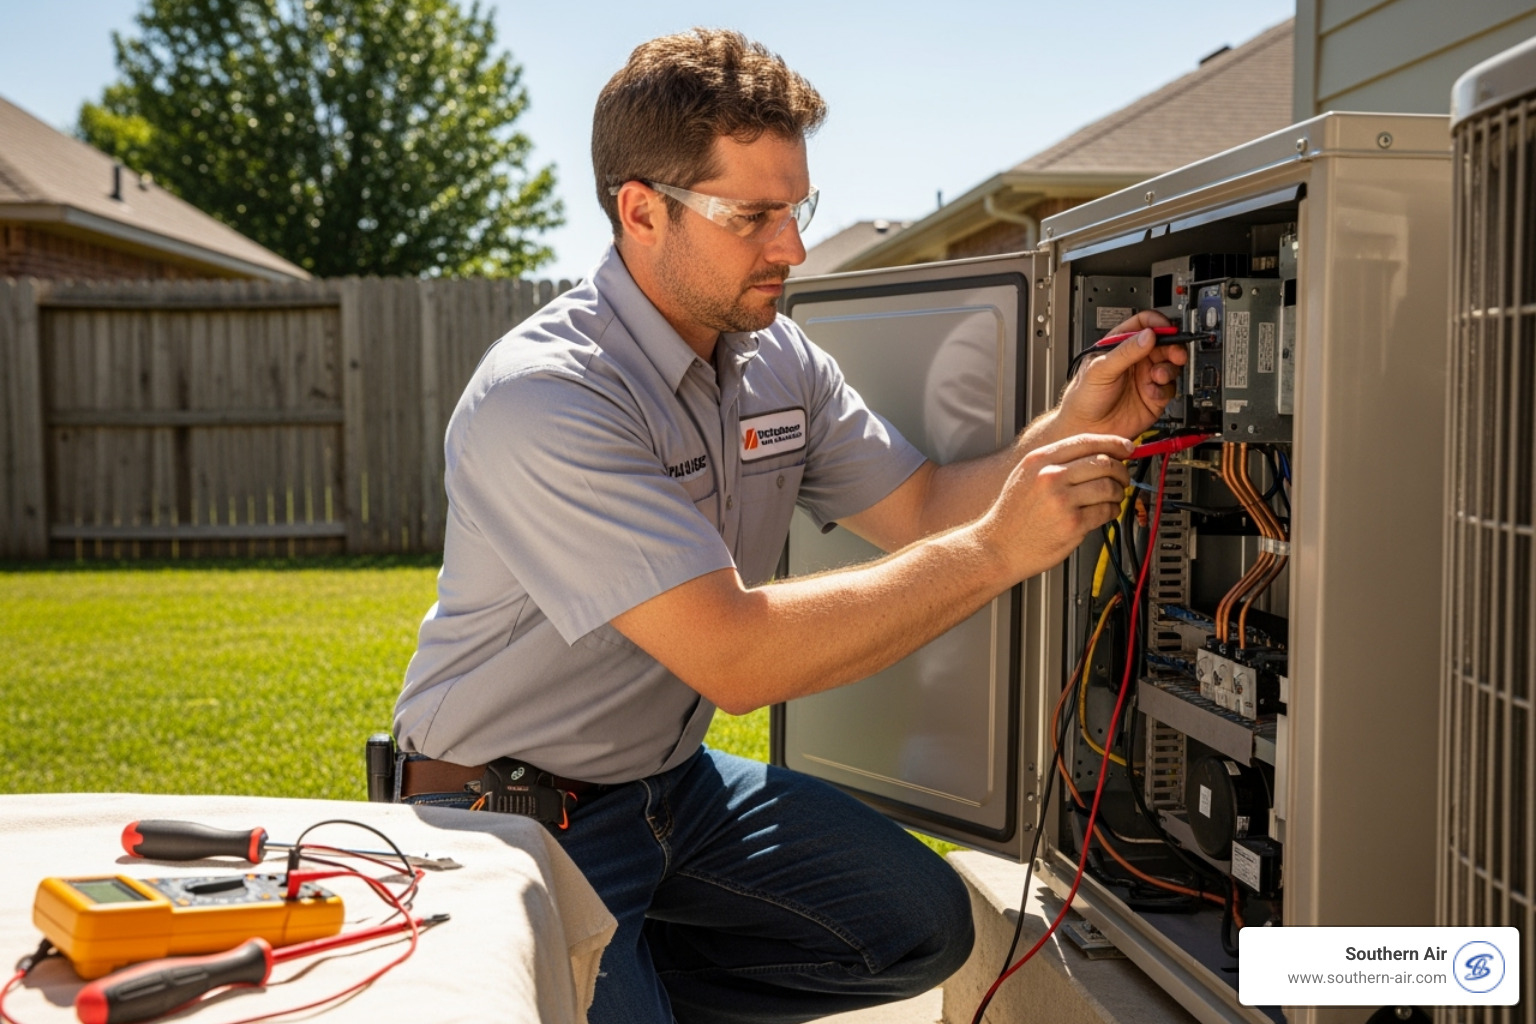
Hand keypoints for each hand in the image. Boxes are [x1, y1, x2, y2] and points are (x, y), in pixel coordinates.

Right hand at [978, 433, 1133, 580]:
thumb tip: (1095, 454)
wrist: (997, 547)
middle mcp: (1050, 476)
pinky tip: (1106, 512)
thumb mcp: (1025, 476)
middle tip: (1123, 476)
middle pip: (1103, 462)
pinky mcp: (1072, 524)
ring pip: (1109, 486)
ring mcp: (1062, 501)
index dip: (1113, 442)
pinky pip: (1106, 511)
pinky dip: (1112, 510)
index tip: (1126, 447)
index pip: (1086, 441)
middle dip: (1120, 469)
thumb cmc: (1012, 516)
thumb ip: (1054, 462)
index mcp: (1039, 460)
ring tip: (1113, 497)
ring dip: (1119, 492)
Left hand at [1056, 310, 1186, 439]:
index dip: (1156, 324)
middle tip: (1175, 353)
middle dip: (1172, 346)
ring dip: (1169, 369)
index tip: (1165, 329)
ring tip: (1157, 376)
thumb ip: (1125, 352)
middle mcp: (1136, 361)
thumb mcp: (1100, 370)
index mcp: (1120, 347)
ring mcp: (1146, 378)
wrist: (1086, 429)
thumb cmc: (1084, 398)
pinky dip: (1164, 390)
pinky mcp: (1154, 397)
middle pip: (1164, 344)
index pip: (1143, 325)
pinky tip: (1151, 393)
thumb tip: (1147, 335)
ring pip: (1171, 365)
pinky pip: (1170, 389)